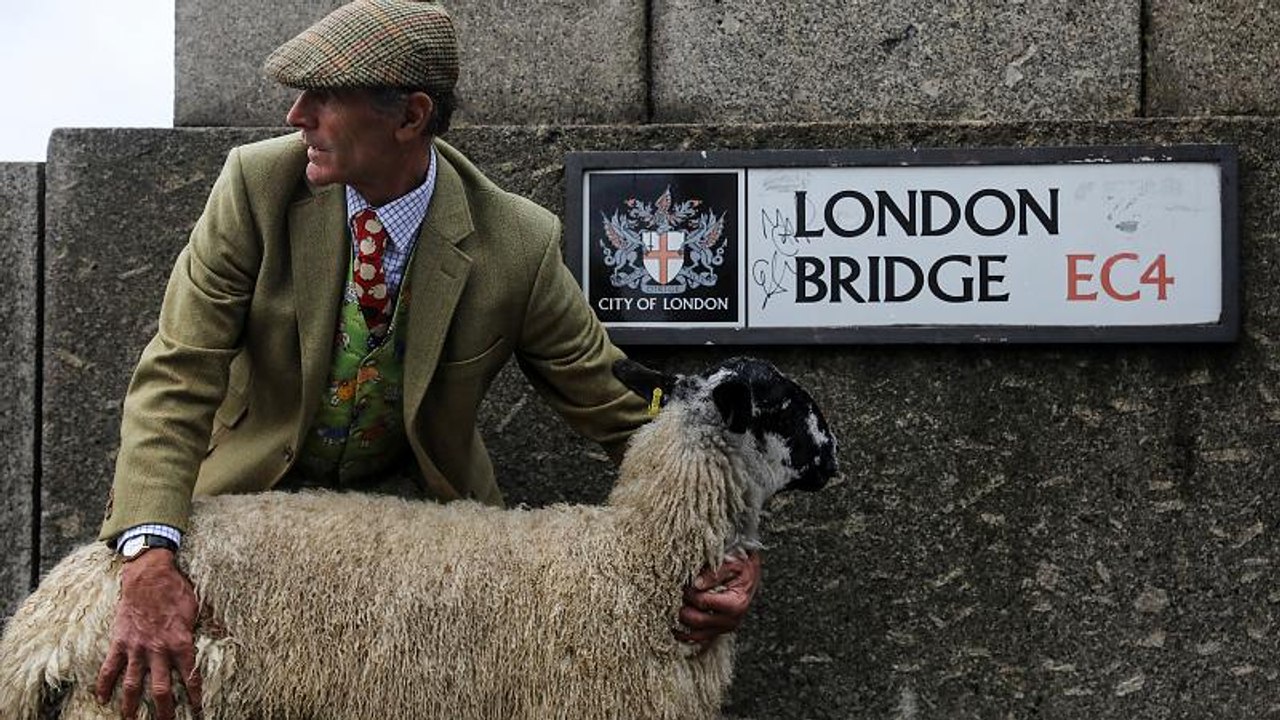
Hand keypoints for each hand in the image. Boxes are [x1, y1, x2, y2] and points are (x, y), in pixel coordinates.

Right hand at [96, 549, 202, 718]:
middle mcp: (158, 649)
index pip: (190, 676)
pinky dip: (104, 685)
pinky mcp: (119, 641)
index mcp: (181, 642)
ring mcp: (136, 647)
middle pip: (160, 689)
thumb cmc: (176, 589)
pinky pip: (109, 667)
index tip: (197, 709)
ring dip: (131, 705)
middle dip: (164, 710)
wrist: (148, 574)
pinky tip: (101, 699)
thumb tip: (222, 632)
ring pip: (132, 684)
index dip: (194, 695)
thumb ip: (204, 625)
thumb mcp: (198, 607)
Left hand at [676, 550, 761, 646]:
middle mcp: (730, 621)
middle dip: (682, 608)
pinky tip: (674, 625)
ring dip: (680, 624)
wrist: (751, 576)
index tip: (683, 584)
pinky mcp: (718, 631)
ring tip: (671, 610)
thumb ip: (714, 573)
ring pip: (695, 635)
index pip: (702, 602)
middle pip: (696, 621)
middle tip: (675, 595)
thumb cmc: (742, 568)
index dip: (688, 593)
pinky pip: (698, 638)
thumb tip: (696, 584)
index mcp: (734, 604)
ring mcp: (724, 628)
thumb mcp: (732, 564)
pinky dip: (685, 633)